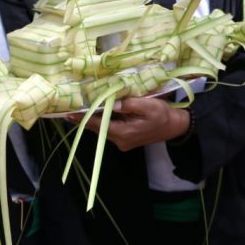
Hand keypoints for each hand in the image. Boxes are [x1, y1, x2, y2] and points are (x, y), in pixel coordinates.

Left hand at [71, 97, 189, 151]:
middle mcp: (120, 141)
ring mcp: (123, 142)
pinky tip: (98, 112)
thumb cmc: (163, 115)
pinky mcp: (126, 139)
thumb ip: (128, 104)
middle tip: (70, 108)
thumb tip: (111, 103)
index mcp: (124, 133)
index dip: (83, 119)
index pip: (98, 125)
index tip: (69, 113)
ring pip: (103, 129)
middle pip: (98, 129)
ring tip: (81, 108)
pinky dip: (102, 121)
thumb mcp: (148, 105)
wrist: (176, 126)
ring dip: (94, 119)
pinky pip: (110, 129)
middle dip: (85, 118)